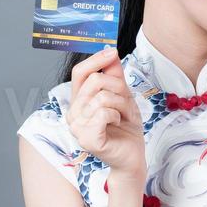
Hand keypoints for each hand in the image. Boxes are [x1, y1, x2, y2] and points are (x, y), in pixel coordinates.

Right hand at [68, 46, 145, 175]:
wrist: (133, 155)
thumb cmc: (126, 128)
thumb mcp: (122, 96)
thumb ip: (114, 75)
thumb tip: (110, 51)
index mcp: (79, 101)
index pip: (79, 72)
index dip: (95, 59)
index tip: (112, 51)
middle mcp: (73, 113)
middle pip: (95, 81)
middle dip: (119, 88)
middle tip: (127, 102)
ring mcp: (77, 127)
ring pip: (102, 97)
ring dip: (122, 104)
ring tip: (124, 116)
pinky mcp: (86, 138)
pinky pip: (104, 112)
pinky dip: (118, 115)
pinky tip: (118, 124)